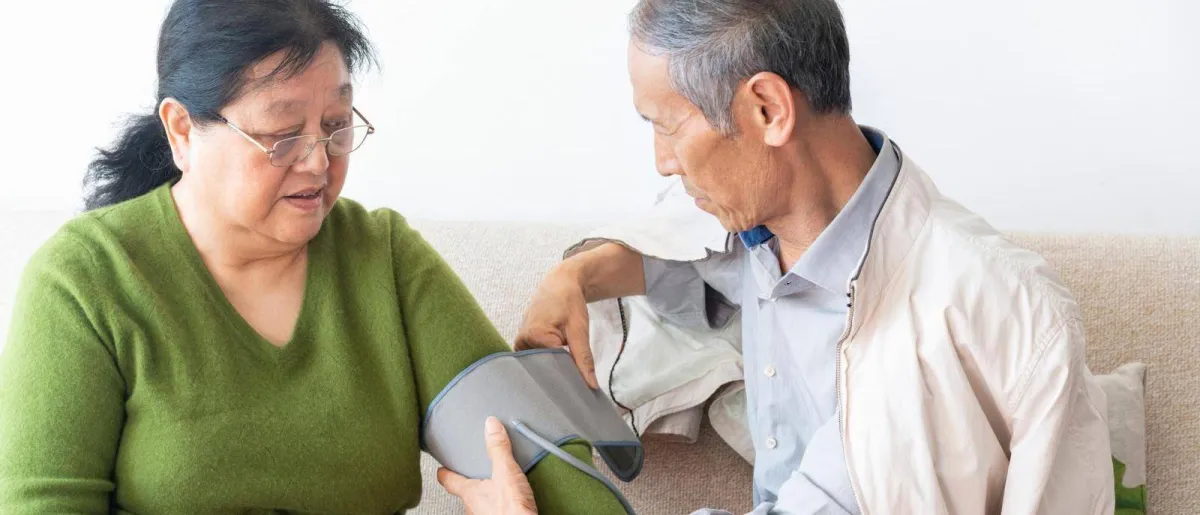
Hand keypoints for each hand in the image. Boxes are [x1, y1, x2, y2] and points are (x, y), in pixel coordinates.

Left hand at [438, 417, 537, 514]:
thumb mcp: (506, 473)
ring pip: (480, 504)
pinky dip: (499, 506)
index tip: (441, 468)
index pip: (449, 481)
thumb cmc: (512, 511)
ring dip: (487, 496)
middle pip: (466, 493)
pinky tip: (510, 502)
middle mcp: (473, 508)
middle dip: (471, 483)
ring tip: (498, 486)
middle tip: (476, 473)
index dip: (445, 473)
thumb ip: (498, 449)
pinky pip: (494, 511)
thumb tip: (490, 426)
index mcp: (470, 493)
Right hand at [514, 264, 596, 387]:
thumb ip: (584, 358)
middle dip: (559, 373)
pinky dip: (549, 361)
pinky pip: (537, 359)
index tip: (579, 385)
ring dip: (554, 367)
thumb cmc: (569, 303)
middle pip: (543, 367)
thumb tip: (592, 386)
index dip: (568, 375)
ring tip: (566, 368)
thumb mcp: (579, 330)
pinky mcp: (523, 344)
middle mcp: (521, 342)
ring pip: (540, 365)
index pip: (552, 366)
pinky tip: (557, 362)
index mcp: (533, 336)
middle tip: (574, 380)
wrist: (559, 283)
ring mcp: (520, 343)